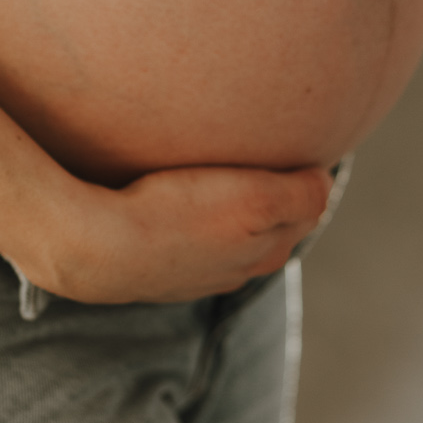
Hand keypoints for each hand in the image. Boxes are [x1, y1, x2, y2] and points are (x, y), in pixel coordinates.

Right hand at [27, 162, 334, 305]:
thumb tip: (324, 181)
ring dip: (227, 208)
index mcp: (266, 251)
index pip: (305, 210)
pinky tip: (171, 199)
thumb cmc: (176, 216)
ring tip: (215, 174)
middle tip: (259, 157)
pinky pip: (185, 237)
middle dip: (272, 197)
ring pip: (226, 234)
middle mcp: (235, 270)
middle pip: (269, 226)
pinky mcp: (155, 267)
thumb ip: (302, 194)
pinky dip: (189, 219)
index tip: (293, 149)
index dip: (303, 179)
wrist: (98, 248)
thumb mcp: (257, 200)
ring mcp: (193, 273)